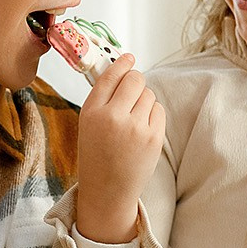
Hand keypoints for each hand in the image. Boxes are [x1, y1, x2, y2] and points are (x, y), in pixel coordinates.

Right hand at [74, 56, 164, 244]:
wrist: (108, 190)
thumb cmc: (97, 155)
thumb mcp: (88, 124)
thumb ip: (102, 98)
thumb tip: (121, 69)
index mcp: (92, 112)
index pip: (110, 76)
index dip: (121, 63)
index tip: (128, 57)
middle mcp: (113, 118)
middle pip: (135, 79)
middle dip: (135, 81)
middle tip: (132, 90)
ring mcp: (136, 128)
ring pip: (149, 94)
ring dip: (143, 100)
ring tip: (133, 118)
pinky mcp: (153, 138)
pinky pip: (158, 110)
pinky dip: (152, 114)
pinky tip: (142, 128)